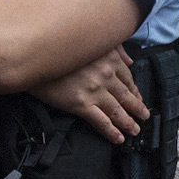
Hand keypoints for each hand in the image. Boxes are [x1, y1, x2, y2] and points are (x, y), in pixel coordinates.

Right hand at [28, 45, 146, 143]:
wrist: (34, 55)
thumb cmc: (60, 46)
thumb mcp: (91, 40)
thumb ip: (114, 48)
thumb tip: (130, 61)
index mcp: (110, 59)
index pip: (128, 78)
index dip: (135, 90)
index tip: (138, 97)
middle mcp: (106, 75)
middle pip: (127, 96)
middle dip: (138, 108)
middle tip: (144, 116)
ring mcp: (95, 91)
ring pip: (117, 110)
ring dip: (129, 122)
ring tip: (135, 130)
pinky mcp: (81, 104)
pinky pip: (100, 121)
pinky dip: (111, 131)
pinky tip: (118, 138)